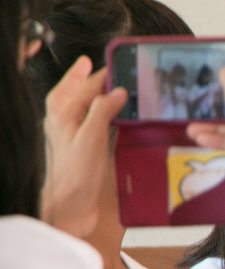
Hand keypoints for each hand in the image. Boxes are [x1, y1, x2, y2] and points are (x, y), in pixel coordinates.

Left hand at [39, 57, 127, 236]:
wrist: (70, 204)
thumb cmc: (76, 173)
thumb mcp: (92, 136)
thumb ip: (103, 109)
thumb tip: (117, 91)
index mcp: (62, 113)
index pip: (84, 85)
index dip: (100, 73)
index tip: (116, 64)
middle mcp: (63, 122)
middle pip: (72, 92)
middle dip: (83, 78)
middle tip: (95, 65)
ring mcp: (70, 136)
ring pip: (78, 107)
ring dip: (89, 95)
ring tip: (102, 86)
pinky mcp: (80, 150)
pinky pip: (87, 124)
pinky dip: (96, 115)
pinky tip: (108, 119)